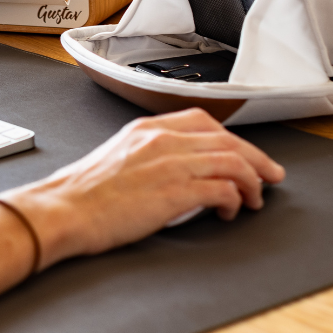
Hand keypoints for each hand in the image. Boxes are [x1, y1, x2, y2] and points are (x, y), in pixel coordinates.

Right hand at [4, 108, 285, 267]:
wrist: (62, 210)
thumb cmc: (82, 194)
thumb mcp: (118, 158)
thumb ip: (148, 156)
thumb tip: (175, 171)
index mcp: (148, 129)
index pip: (203, 121)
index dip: (232, 138)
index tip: (245, 153)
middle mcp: (162, 140)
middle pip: (226, 139)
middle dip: (255, 158)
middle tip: (270, 176)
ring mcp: (170, 163)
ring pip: (232, 161)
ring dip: (252, 181)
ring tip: (255, 198)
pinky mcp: (174, 192)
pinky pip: (222, 189)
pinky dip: (234, 200)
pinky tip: (231, 211)